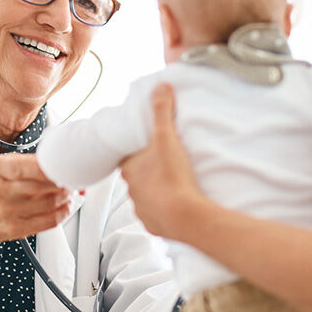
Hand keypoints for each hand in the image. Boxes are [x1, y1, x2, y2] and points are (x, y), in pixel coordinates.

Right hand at [0, 153, 69, 282]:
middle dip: (65, 182)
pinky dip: (62, 214)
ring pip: (50, 203)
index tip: (68, 165)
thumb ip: (26, 164)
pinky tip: (64, 208)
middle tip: (73, 178)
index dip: (56, 167)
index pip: (34, 166)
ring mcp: (7, 211)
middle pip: (45, 185)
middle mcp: (1, 190)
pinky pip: (48, 222)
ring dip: (67, 198)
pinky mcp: (15, 229)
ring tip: (70, 192)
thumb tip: (59, 163)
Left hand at [119, 83, 207, 240]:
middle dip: (148, 171)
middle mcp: (131, 191)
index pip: (126, 157)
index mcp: (129, 170)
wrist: (186, 216)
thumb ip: (162, 111)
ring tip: (173, 183)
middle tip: (164, 163)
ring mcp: (141, 209)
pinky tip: (176, 203)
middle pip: (137, 177)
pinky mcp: (154, 225)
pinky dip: (164, 210)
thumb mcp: (166, 137)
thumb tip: (160, 87)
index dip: (135, 151)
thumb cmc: (172, 176)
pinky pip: (157, 215)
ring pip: (145, 196)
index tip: (146, 147)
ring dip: (156, 191)